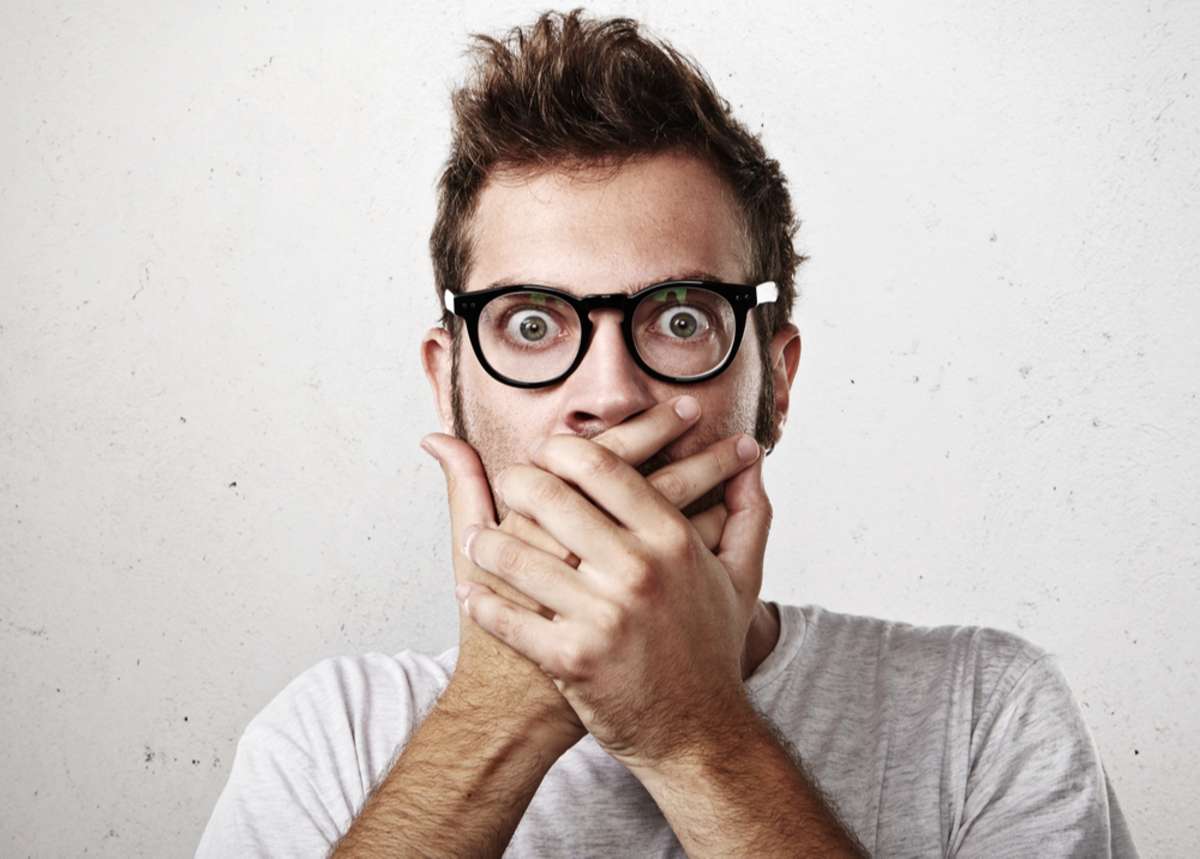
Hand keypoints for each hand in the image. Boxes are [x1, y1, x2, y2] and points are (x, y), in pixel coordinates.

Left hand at [455, 425, 770, 771]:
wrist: (699, 733)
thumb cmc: (712, 648)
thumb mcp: (742, 576)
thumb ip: (749, 511)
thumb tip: (752, 457)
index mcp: (671, 540)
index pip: (602, 467)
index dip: (562, 449)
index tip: (546, 451)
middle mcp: (637, 571)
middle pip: (551, 497)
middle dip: (517, 482)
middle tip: (507, 482)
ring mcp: (602, 616)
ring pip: (518, 556)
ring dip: (487, 542)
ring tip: (477, 538)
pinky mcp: (572, 659)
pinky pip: (509, 620)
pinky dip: (482, 603)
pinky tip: (472, 593)